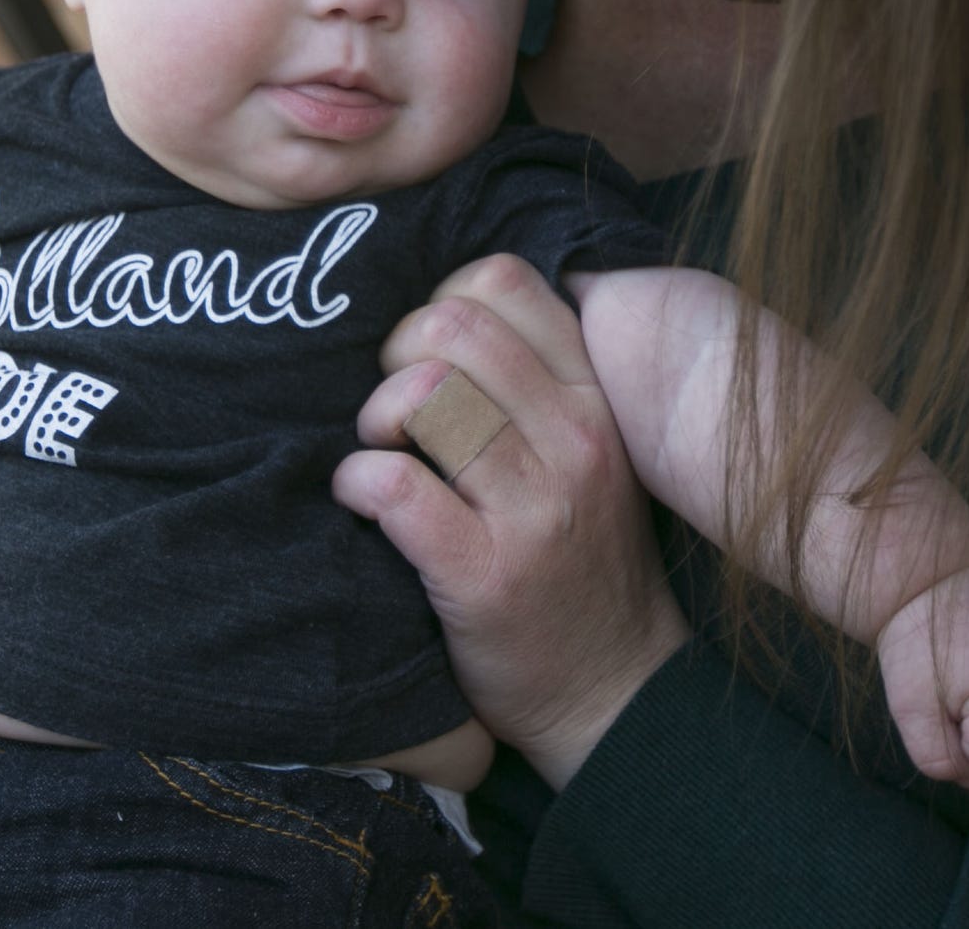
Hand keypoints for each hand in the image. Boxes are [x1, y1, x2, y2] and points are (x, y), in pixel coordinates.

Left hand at [336, 254, 690, 787]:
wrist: (611, 687)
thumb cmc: (581, 555)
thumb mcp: (591, 449)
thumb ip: (539, 377)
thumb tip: (448, 305)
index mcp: (596, 397)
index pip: (502, 280)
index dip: (438, 303)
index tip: (428, 358)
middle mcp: (575, 440)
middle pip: (450, 326)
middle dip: (396, 356)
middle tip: (394, 411)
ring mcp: (534, 509)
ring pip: (425, 396)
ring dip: (375, 418)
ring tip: (381, 452)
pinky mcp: (484, 574)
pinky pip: (394, 486)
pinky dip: (358, 482)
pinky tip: (364, 499)